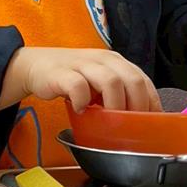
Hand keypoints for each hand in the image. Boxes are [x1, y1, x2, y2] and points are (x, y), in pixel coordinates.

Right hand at [1, 47, 161, 113]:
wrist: (35, 66)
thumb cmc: (71, 78)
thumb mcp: (99, 82)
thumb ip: (117, 93)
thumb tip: (139, 120)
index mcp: (116, 62)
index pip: (143, 80)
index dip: (150, 103)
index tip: (150, 123)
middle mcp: (103, 60)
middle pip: (132, 80)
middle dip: (135, 107)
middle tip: (129, 126)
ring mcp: (82, 64)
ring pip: (110, 81)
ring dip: (113, 105)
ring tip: (107, 121)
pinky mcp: (61, 73)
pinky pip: (78, 86)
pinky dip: (83, 101)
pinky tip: (81, 111)